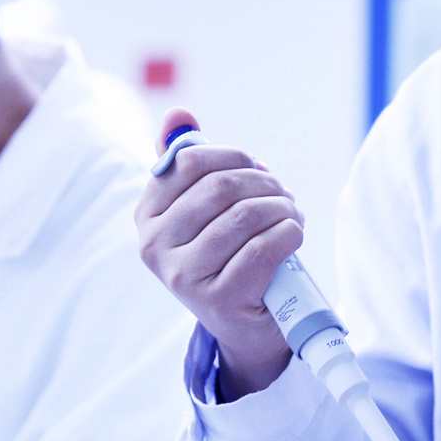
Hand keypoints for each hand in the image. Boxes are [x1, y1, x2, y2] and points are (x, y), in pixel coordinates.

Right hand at [135, 108, 301, 399]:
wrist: (244, 326)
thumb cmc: (226, 256)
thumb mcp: (201, 210)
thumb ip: (186, 161)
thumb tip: (178, 114)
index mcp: (147, 217)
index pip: (188, 162)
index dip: (233, 157)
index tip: (256, 168)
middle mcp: (155, 246)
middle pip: (221, 187)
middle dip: (264, 183)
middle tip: (282, 195)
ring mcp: (184, 275)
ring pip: (246, 216)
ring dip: (282, 208)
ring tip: (292, 215)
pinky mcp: (218, 299)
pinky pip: (263, 248)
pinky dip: (289, 234)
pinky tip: (294, 235)